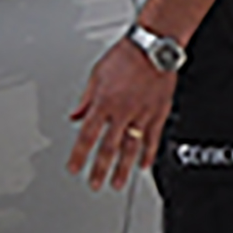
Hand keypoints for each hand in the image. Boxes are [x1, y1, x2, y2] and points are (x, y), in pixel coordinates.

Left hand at [67, 39, 174, 188]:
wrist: (154, 47)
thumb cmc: (126, 55)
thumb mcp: (97, 74)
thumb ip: (86, 99)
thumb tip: (74, 115)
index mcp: (104, 102)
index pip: (87, 136)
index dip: (79, 155)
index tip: (74, 168)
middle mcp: (122, 112)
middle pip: (108, 148)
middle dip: (100, 169)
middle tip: (95, 184)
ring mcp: (142, 115)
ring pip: (130, 148)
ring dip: (123, 169)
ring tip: (118, 183)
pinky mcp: (158, 113)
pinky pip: (153, 139)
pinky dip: (148, 154)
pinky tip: (143, 165)